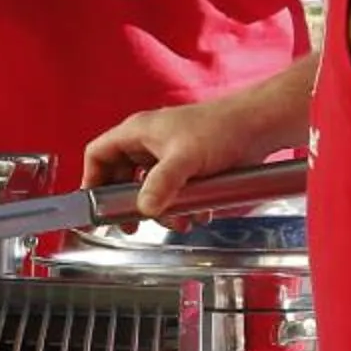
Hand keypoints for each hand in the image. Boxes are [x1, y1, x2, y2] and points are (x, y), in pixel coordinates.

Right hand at [81, 85, 295, 219]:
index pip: (98, 154)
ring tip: (175, 223)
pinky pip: (172, 189)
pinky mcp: (188, 165)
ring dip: (159, 208)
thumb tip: (144, 210)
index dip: (91, 179)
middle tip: (132, 225)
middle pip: (121, 176)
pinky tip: (195, 214)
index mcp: (137, 132)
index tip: (95, 206)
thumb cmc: (219, 129)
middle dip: (128, 202)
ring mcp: (168, 153)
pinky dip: (179, 205)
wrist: (258, 125)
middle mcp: (148, 142)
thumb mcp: (185, 158)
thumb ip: (162, 184)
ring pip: (149, 186)